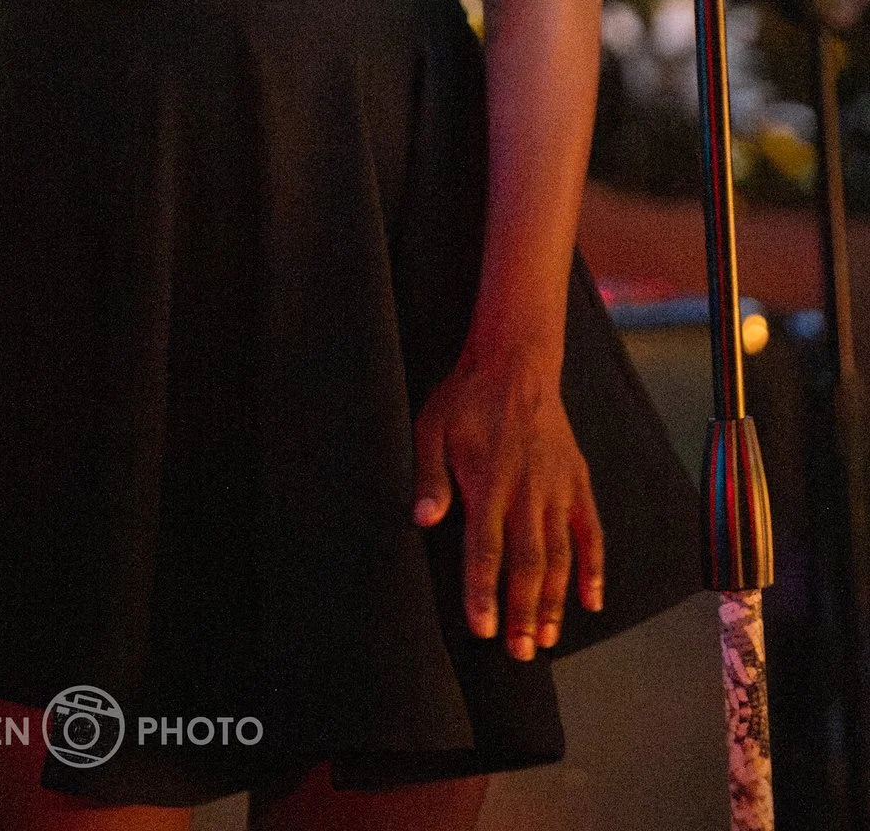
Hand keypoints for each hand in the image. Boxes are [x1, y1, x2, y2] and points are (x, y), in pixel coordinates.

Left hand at [411, 342, 603, 660]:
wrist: (516, 364)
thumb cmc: (466, 399)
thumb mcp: (432, 428)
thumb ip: (429, 476)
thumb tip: (421, 520)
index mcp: (488, 482)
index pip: (486, 549)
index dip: (484, 591)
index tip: (483, 628)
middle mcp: (527, 492)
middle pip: (528, 563)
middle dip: (523, 611)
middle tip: (519, 652)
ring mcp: (557, 490)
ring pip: (560, 556)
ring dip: (554, 600)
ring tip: (546, 639)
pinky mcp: (578, 482)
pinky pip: (591, 532)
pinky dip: (594, 568)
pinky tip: (591, 601)